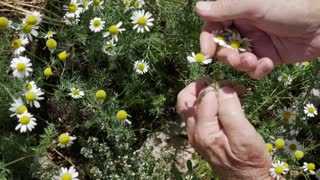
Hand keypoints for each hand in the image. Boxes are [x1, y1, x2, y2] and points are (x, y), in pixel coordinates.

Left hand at [177, 80, 271, 178]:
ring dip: (206, 93)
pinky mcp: (200, 135)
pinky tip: (225, 105)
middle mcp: (193, 131)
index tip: (238, 88)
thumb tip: (222, 89)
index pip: (204, 96)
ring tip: (227, 94)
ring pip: (190, 104)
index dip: (220, 87)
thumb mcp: (244, 134)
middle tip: (224, 85)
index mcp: (203, 131)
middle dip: (204, 86)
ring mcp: (194, 134)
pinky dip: (208, 103)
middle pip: (186, 98)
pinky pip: (197, 113)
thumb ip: (230, 110)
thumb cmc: (250, 159)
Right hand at [196, 0, 319, 78]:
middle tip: (236, 59)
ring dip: (242, 64)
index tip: (206, 52)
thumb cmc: (291, 7)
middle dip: (227, 56)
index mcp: (239, 10)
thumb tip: (198, 8)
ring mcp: (256, 44)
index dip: (207, 39)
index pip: (214, 25)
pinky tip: (268, 64)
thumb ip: (226, 9)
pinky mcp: (267, 58)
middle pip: (223, 46)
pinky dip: (258, 70)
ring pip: (237, 60)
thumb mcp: (255, 5)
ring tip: (254, 62)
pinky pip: (253, 69)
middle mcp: (245, 27)